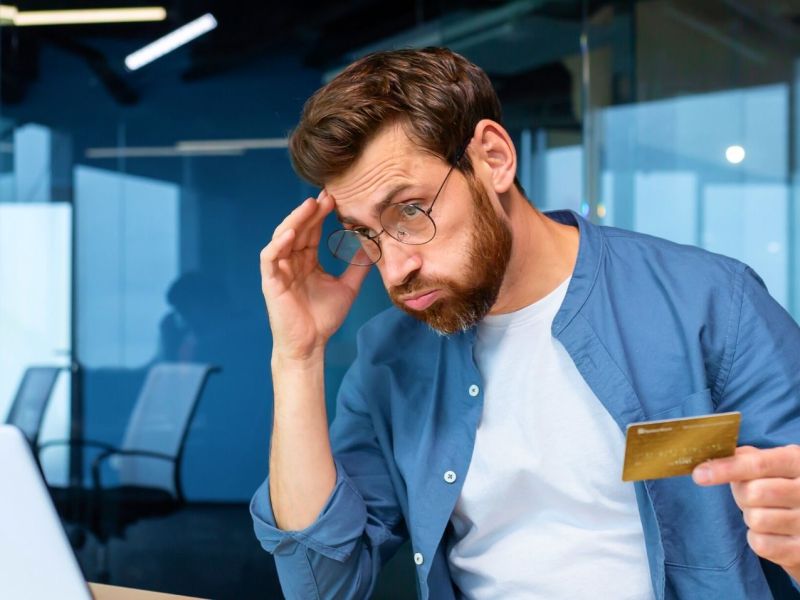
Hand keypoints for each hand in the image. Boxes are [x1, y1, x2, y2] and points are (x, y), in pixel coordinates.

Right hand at [260, 190, 370, 359]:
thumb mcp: (348, 287)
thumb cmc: (324, 318)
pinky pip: (270, 257)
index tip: (336, 199)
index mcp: (306, 261)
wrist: (311, 345)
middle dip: (311, 212)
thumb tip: (374, 248)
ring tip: (310, 206)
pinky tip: (291, 233)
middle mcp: (291, 261)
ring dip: (295, 220)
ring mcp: (279, 270)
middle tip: (327, 196)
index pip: (312, 231)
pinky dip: (278, 243)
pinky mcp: (270, 281)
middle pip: (298, 229)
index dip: (322, 215)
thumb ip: (358, 267)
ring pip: (283, 237)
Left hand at [693, 445, 799, 580]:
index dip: (726, 468)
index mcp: (797, 463)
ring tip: (767, 513)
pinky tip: (771, 532)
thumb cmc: (785, 486)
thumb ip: (748, 457)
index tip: (699, 474)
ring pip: (755, 519)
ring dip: (751, 517)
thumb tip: (716, 457)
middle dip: (741, 495)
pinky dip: (757, 539)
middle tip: (752, 495)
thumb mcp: (775, 464)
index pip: (757, 464)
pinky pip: (761, 544)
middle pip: (752, 493)